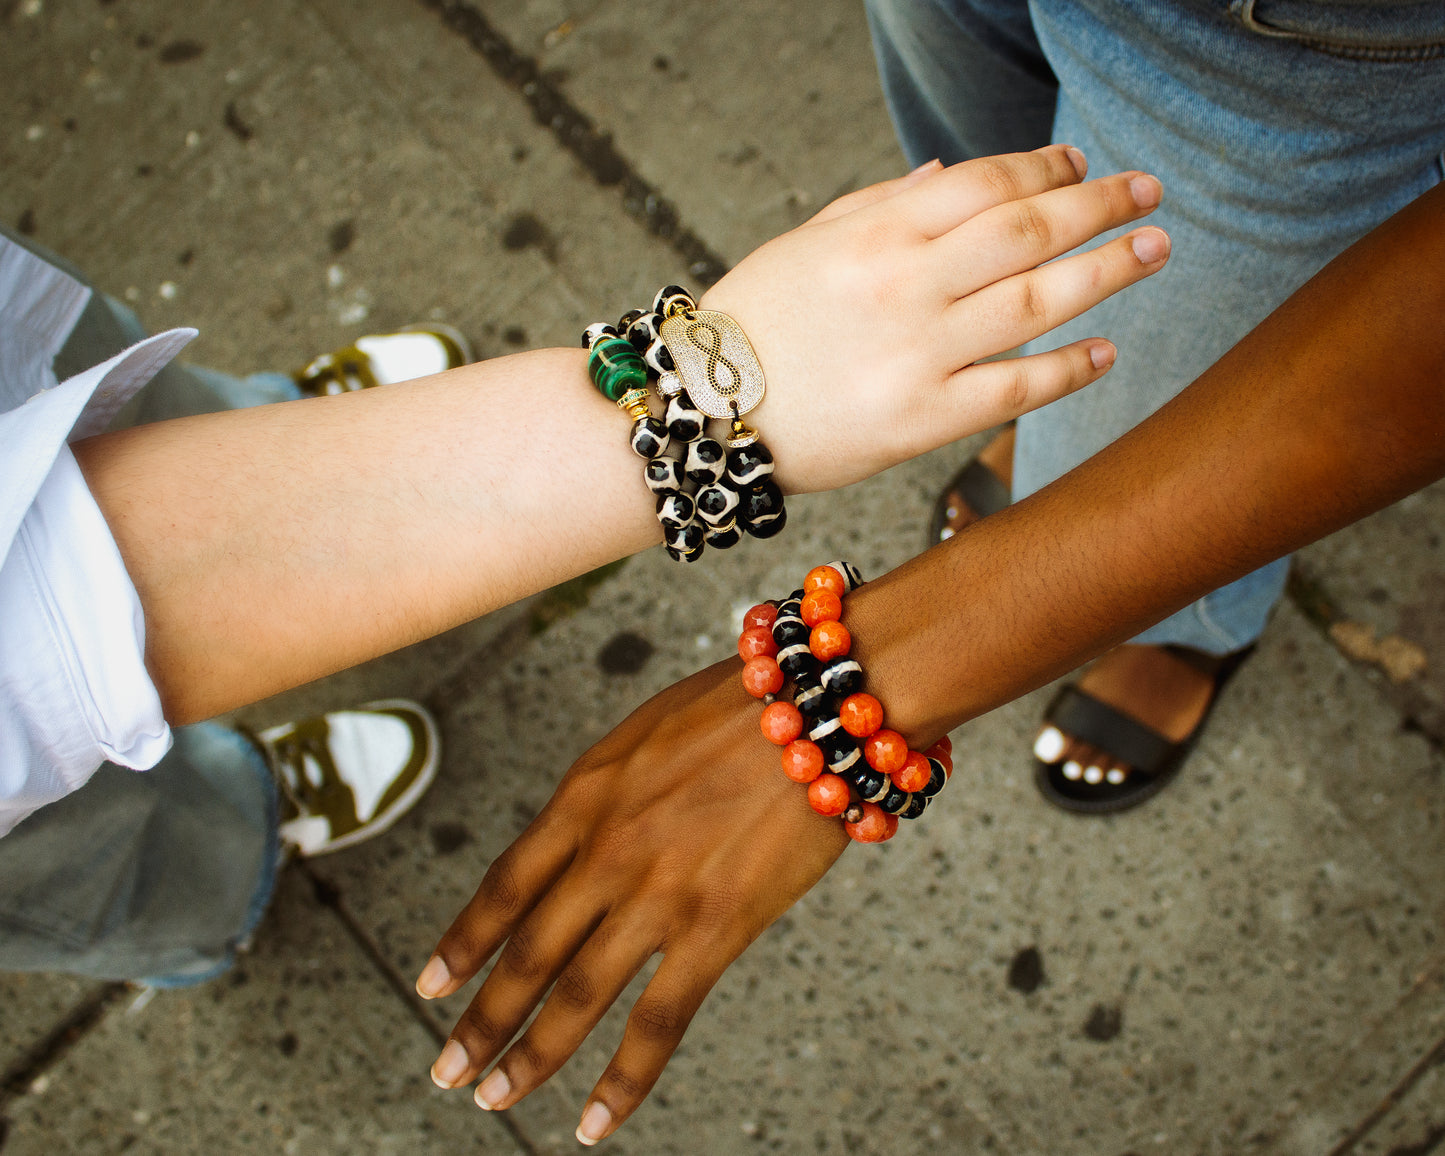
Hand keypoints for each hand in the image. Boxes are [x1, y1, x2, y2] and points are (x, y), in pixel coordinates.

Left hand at [415, 660, 849, 1143]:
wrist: (812, 704)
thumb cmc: (739, 706)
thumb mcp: (646, 733)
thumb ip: (609, 789)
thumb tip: (589, 828)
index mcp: (584, 797)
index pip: (504, 884)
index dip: (464, 941)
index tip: (431, 984)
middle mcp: (605, 851)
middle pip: (526, 951)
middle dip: (480, 1019)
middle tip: (446, 1069)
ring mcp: (656, 893)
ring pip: (575, 996)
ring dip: (529, 1057)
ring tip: (494, 1100)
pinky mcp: (715, 927)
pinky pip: (659, 1021)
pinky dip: (622, 1081)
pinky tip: (595, 1122)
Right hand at [701, 145, 1169, 491]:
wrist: (706, 412)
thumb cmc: (754, 322)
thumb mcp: (808, 243)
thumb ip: (885, 203)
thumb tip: (956, 170)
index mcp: (878, 233)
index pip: (988, 183)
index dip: (1047, 168)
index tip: (1081, 163)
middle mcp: (906, 285)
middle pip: (1030, 231)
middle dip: (1101, 205)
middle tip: (1149, 194)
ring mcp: (918, 354)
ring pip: (1038, 303)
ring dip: (1108, 271)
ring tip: (1154, 251)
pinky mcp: (922, 420)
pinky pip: (1015, 389)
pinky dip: (1069, 368)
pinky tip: (1107, 350)